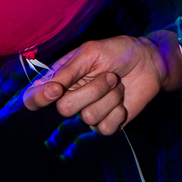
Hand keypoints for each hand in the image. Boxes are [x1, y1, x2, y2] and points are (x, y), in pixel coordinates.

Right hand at [22, 32, 181, 135]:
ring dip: (109, 98)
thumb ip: (68, 70)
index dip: (39, 99)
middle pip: (65, 109)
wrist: (149, 63)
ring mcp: (87, 113)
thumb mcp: (91, 52)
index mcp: (60, 79)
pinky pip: (104, 129)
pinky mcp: (105, 125)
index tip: (56, 90)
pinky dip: (118, 112)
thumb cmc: (118, 52)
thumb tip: (49, 89)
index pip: (33, 98)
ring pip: (88, 118)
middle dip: (92, 90)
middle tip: (108, 76)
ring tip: (116, 84)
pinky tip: (122, 101)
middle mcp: (70, 98)